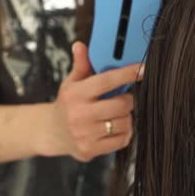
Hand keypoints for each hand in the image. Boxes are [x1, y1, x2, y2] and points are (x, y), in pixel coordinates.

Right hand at [39, 42, 144, 161]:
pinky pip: (122, 140)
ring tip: (118, 115)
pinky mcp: (90, 149)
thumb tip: (81, 45)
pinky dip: (125, 133)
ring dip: (127, 118)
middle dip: (128, 101)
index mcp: (75, 94)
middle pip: (121, 104)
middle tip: (124, 99)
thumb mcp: (72, 83)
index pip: (107, 80)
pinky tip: (116, 129)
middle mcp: (79, 114)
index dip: (127, 74)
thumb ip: (81, 65)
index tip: (142, 69)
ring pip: (124, 123)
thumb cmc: (68, 104)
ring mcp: (84, 134)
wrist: (52, 132)